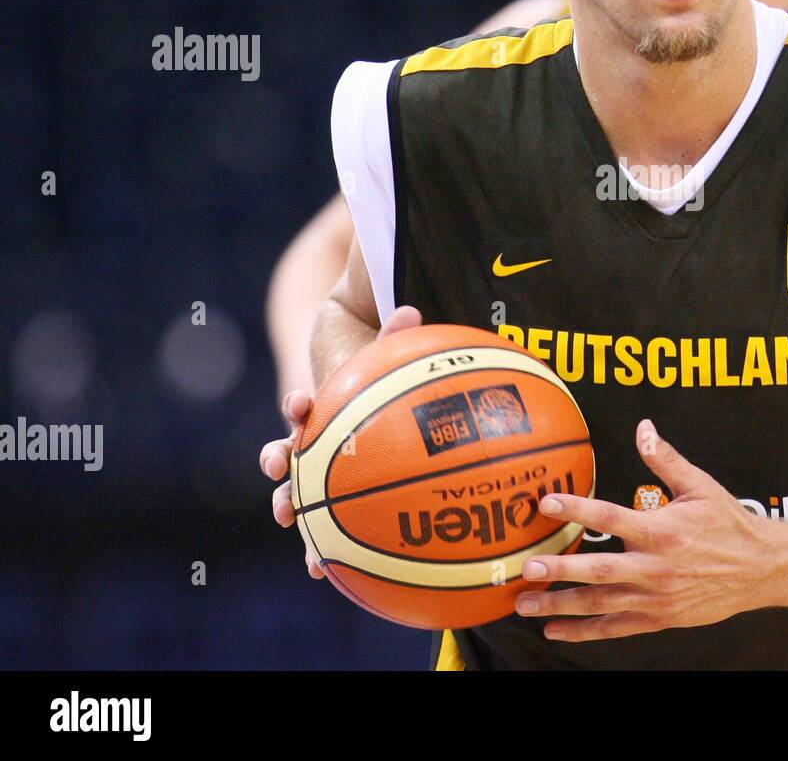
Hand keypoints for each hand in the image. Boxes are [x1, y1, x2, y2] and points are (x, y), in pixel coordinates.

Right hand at [259, 305, 423, 577]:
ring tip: (299, 541)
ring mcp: (320, 471)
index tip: (299, 405)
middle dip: (280, 465)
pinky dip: (324, 547)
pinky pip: (328, 524)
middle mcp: (313, 443)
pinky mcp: (333, 497)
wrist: (352, 386)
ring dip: (295, 515)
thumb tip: (410, 311)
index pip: (302, 407)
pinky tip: (321, 573)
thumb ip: (394, 336)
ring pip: (300, 495)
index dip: (298, 407)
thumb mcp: (384, 357)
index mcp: (320, 411)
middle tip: (280, 474)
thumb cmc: (376, 377)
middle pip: (288, 455)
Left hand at [512, 419, 782, 641]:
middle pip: (599, 570)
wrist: (761, 569)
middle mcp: (656, 568)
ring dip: (561, 606)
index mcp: (663, 531)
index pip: (611, 517)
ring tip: (526, 604)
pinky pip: (617, 628)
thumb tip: (643, 427)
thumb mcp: (700, 485)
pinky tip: (556, 630)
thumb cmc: (729, 523)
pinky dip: (585, 632)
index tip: (547, 503)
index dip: (577, 509)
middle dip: (561, 570)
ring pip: (601, 604)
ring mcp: (657, 598)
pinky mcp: (660, 619)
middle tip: (527, 567)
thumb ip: (665, 459)